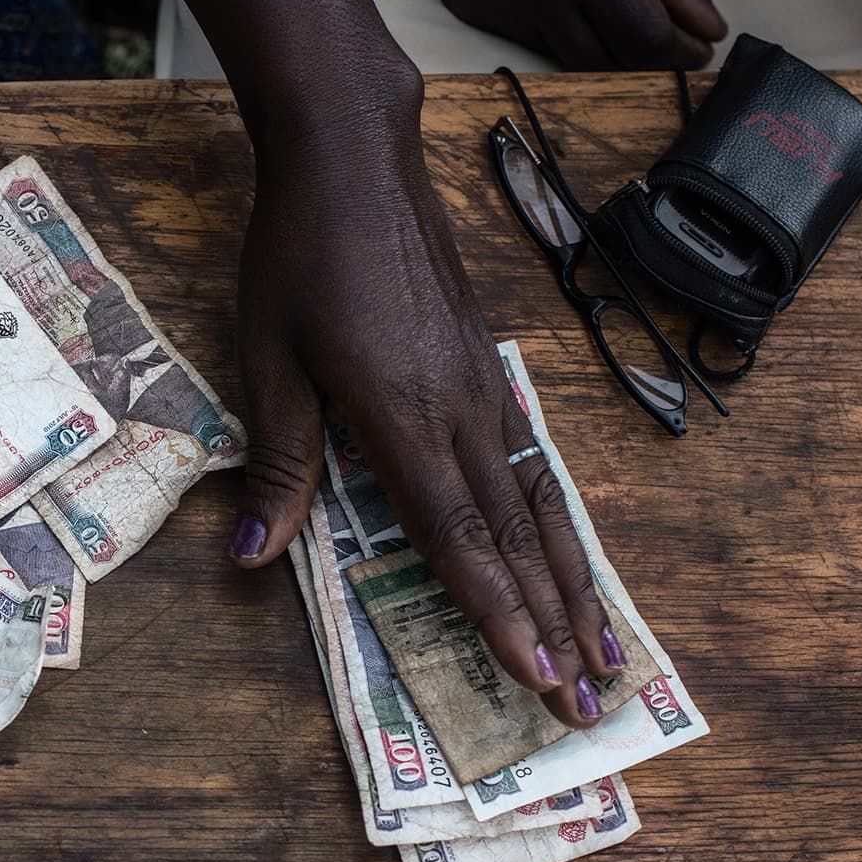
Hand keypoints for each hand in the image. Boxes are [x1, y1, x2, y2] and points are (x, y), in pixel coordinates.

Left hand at [229, 114, 619, 727]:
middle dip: (553, 625)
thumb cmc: (297, 257)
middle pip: (515, 536)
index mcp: (402, 417)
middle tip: (587, 703)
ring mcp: (485, 387)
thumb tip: (252, 553)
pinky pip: (534, 463)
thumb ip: (278, 463)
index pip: (457, 535)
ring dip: (574, 584)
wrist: (354, 158)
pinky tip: (568, 555)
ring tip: (608, 652)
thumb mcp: (267, 361)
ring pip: (540, 504)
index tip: (533, 677)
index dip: (496, 612)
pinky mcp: (489, 367)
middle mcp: (461, 410)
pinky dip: (558, 524)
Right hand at [416, 0, 725, 69]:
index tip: (698, 50)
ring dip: (611, 56)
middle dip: (650, 61)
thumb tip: (706, 29)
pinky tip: (573, 3)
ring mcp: (508, 12)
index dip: (681, 53)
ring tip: (625, 22)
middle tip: (670, 42)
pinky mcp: (484, 19)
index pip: (647, 39)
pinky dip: (570, 37)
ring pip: (576, 67)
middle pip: (613, 65)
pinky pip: (541, 50)